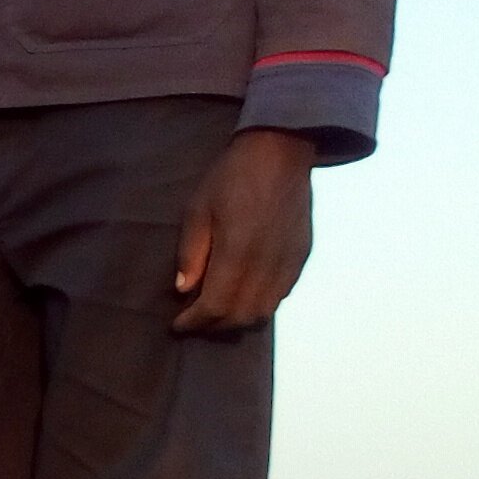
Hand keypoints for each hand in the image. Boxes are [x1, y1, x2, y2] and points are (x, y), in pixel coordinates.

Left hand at [172, 128, 314, 332]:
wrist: (280, 153)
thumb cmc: (231, 177)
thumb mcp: (197, 210)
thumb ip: (190, 254)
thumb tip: (183, 290)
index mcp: (238, 252)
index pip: (216, 306)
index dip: (194, 322)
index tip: (177, 324)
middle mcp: (268, 263)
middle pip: (242, 316)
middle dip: (214, 326)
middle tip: (193, 320)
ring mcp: (289, 262)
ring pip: (265, 311)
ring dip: (238, 319)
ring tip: (215, 312)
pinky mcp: (301, 256)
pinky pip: (281, 295)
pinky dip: (259, 304)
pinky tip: (242, 295)